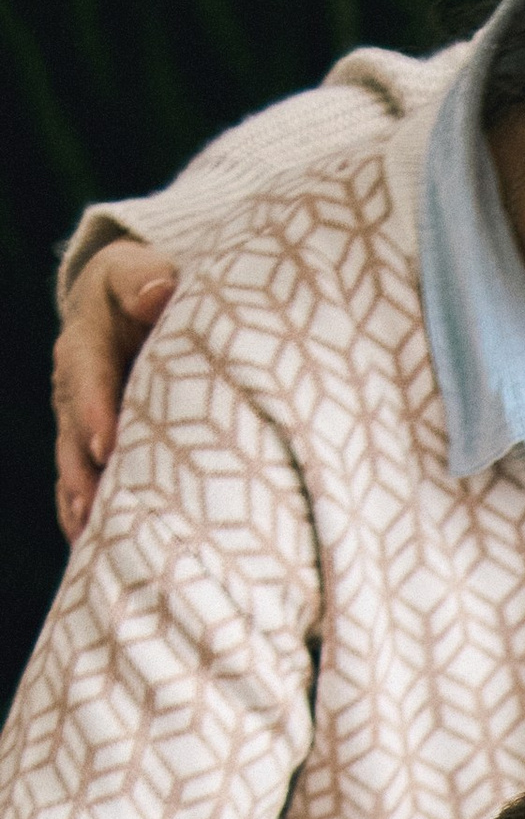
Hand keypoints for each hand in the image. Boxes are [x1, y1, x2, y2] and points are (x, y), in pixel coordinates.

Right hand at [54, 239, 177, 542]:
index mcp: (88, 342)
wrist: (131, 300)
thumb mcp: (140, 272)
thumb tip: (157, 290)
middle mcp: (76, 385)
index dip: (95, 410)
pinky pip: (81, 479)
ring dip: (81, 498)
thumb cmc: (147, 286)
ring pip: (75, 461)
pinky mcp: (90, 443)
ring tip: (90, 533)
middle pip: (74, 429)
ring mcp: (80, 418)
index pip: (89, 376)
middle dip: (83, 467)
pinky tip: (92, 546)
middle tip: (93, 502)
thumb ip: (145, 279)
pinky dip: (83, 512)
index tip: (106, 444)